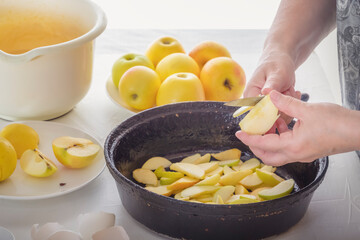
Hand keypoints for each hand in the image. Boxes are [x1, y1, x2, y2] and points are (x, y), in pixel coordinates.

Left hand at [236, 91, 359, 165]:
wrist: (359, 131)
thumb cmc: (337, 123)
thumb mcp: (308, 109)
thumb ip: (286, 103)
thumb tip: (270, 95)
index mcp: (293, 146)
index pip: (263, 145)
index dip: (249, 138)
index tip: (238, 133)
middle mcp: (296, 154)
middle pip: (268, 156)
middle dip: (256, 145)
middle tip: (249, 133)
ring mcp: (303, 154)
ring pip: (278, 153)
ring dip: (269, 140)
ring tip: (267, 123)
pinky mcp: (308, 150)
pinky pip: (288, 148)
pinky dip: (281, 137)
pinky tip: (282, 122)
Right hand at [245, 50, 300, 124]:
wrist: (281, 60)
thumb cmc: (276, 63)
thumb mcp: (276, 72)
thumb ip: (272, 85)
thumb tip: (265, 93)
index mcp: (250, 95)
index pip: (256, 113)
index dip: (270, 114)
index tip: (282, 105)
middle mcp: (255, 103)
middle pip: (269, 117)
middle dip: (283, 106)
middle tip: (288, 89)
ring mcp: (265, 106)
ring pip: (279, 116)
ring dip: (289, 103)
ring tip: (289, 88)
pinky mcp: (273, 107)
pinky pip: (285, 113)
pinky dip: (292, 103)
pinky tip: (292, 91)